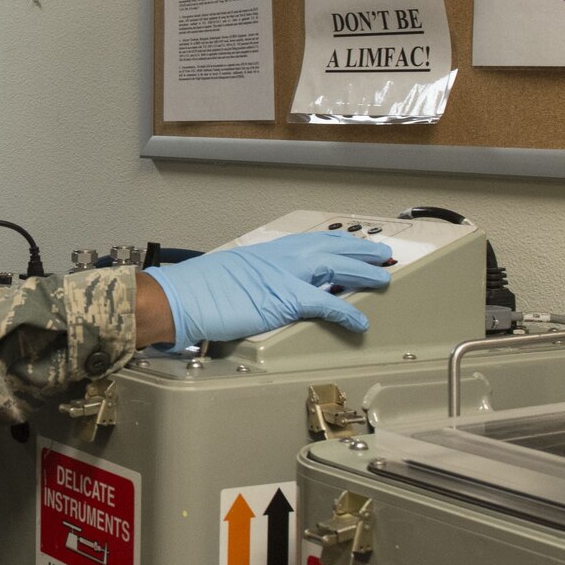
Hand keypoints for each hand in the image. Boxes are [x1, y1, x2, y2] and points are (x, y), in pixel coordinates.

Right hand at [143, 231, 392, 344]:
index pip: (312, 243)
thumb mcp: (233, 278)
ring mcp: (284, 276)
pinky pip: (325, 304)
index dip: (336, 244)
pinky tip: (360, 320)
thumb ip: (255, 282)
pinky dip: (346, 312)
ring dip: (362, 272)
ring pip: (335, 267)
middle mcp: (280, 257)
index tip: (352, 245)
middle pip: (331, 247)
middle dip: (359, 250)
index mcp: (267, 252)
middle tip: (382, 253)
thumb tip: (263, 294)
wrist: (180, 298)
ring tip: (383, 277)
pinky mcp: (284, 298)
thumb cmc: (197, 292)